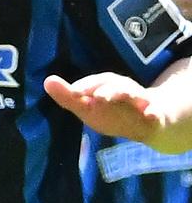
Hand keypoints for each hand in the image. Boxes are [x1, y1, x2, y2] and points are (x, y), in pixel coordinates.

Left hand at [45, 71, 190, 151]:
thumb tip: (47, 80)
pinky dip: (153, 112)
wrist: (147, 122)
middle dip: (105, 88)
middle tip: (96, 95)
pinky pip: (155, 112)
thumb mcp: (87, 106)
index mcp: (107, 87)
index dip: (86, 86)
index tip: (75, 91)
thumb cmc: (112, 112)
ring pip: (135, 94)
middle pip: (115, 85)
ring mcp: (140, 101)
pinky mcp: (154, 114)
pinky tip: (149, 114)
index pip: (96, 83)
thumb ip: (68, 97)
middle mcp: (124, 90)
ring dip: (124, 93)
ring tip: (109, 97)